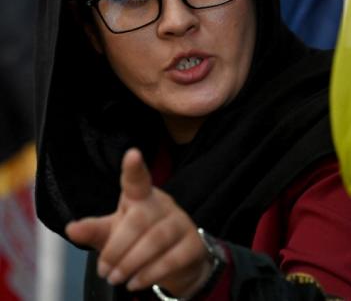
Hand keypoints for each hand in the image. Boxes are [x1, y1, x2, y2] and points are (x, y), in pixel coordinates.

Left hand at [66, 148, 211, 297]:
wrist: (177, 262)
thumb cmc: (139, 240)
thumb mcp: (114, 234)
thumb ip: (94, 231)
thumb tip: (71, 228)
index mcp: (141, 197)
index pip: (137, 180)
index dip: (134, 168)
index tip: (132, 154)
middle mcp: (164, 204)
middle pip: (141, 219)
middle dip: (118, 248)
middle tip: (104, 271)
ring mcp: (181, 223)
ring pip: (157, 239)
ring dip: (132, 263)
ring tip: (116, 278)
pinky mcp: (193, 244)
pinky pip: (173, 258)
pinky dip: (151, 273)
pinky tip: (136, 282)